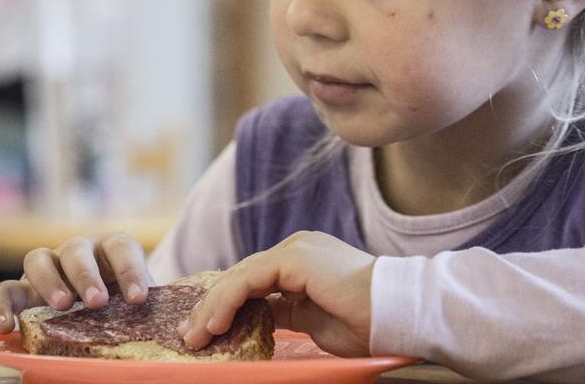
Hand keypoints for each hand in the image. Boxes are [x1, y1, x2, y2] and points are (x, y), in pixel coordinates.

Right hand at [0, 231, 150, 333]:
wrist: (98, 309)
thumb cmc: (122, 304)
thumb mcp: (135, 305)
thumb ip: (143, 313)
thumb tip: (165, 337)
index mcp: (112, 248)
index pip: (121, 247)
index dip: (130, 270)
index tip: (139, 298)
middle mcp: (77, 251)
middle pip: (78, 250)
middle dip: (88, 275)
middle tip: (98, 302)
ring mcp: (47, 267)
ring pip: (38, 258)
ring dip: (50, 281)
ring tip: (62, 306)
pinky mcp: (20, 289)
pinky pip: (3, 291)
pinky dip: (1, 306)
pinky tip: (6, 328)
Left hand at [179, 231, 375, 356]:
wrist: (393, 312)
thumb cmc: (364, 322)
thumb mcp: (313, 320)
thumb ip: (285, 312)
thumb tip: (259, 317)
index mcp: (302, 261)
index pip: (252, 280)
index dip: (225, 304)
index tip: (206, 331)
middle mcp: (296, 248)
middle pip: (240, 276)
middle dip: (211, 307)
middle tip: (191, 336)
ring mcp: (294, 250)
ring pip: (238, 276)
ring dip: (212, 308)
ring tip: (196, 336)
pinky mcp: (293, 258)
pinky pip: (247, 280)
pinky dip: (226, 302)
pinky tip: (215, 324)